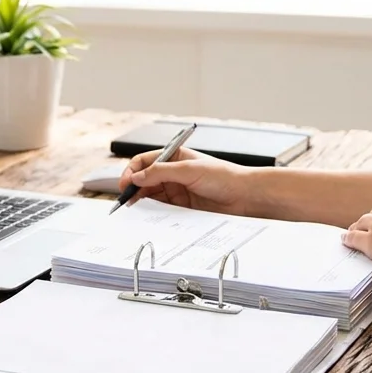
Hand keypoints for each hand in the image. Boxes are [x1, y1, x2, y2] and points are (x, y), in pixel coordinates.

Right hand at [118, 147, 254, 215]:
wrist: (245, 197)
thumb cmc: (225, 177)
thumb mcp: (190, 170)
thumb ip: (161, 172)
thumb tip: (137, 176)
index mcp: (174, 157)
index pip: (144, 161)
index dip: (132, 171)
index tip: (126, 183)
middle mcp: (173, 173)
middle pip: (144, 179)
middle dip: (133, 188)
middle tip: (126, 199)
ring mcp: (176, 190)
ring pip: (150, 195)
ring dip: (141, 201)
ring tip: (135, 208)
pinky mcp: (181, 207)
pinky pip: (161, 209)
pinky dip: (152, 212)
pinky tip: (148, 215)